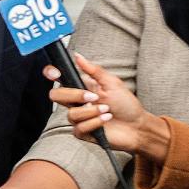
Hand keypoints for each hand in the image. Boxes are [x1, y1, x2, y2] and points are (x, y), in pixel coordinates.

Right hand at [44, 54, 169, 161]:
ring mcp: (77, 118)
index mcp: (81, 88)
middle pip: (55, 95)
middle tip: (93, 97)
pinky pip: (79, 127)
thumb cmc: (126, 105)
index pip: (58, 79)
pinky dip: (95, 122)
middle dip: (75, 95)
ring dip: (92, 111)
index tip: (55, 73)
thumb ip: (94, 70)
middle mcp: (76, 102)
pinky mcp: (81, 132)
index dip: (51, 73)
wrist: (137, 126)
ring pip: (71, 113)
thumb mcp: (112, 83)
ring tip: (107, 110)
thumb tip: (78, 56)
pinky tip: (106, 120)